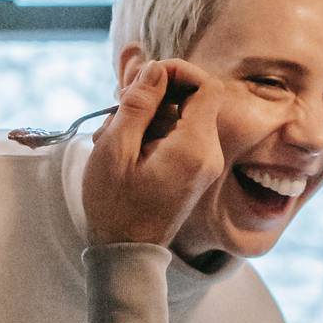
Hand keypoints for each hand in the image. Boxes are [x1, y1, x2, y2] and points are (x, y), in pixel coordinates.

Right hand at [81, 60, 224, 248]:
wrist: (127, 253)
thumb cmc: (115, 206)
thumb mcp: (115, 150)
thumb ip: (138, 104)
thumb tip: (155, 68)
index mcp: (194, 147)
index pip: (207, 86)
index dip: (178, 71)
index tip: (145, 78)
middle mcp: (208, 153)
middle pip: (194, 99)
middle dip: (156, 94)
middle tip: (118, 106)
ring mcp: (204, 164)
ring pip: (183, 116)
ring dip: (149, 113)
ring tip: (113, 132)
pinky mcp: (194, 171)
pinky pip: (180, 135)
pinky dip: (153, 131)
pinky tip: (124, 145)